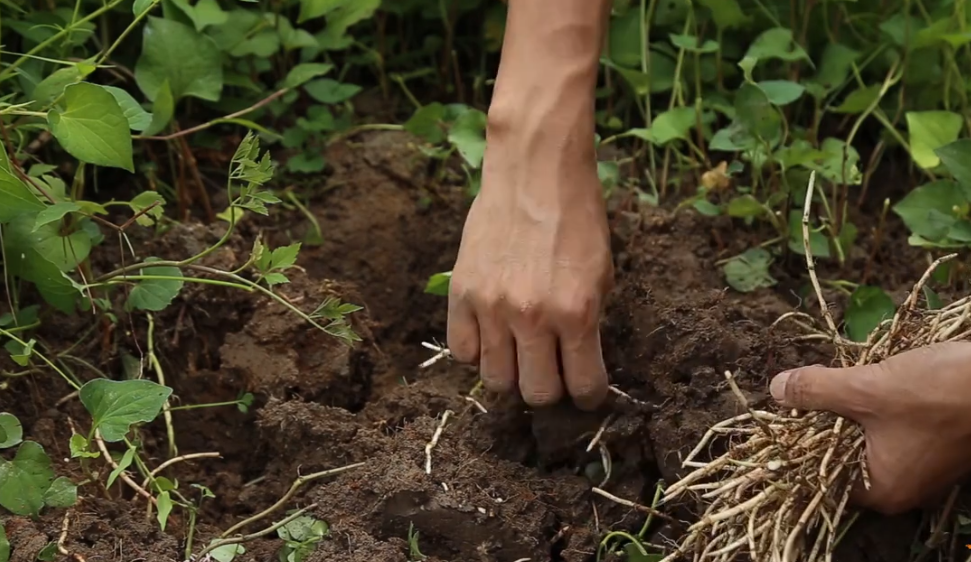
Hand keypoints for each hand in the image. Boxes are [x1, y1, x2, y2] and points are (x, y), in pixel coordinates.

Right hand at [446, 120, 613, 409]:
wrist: (534, 173)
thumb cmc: (576, 220)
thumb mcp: (601, 274)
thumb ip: (589, 324)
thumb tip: (578, 365)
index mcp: (577, 313)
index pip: (582, 386)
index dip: (587, 395)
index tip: (585, 389)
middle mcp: (533, 317)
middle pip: (535, 393)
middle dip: (548, 387)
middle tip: (551, 369)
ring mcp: (492, 307)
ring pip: (495, 380)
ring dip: (511, 373)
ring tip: (518, 352)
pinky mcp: (461, 293)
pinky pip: (462, 351)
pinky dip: (478, 351)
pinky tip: (491, 333)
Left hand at [769, 342, 970, 513]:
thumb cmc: (939, 393)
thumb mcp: (867, 388)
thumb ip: (817, 392)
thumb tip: (776, 390)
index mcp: (880, 490)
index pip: (820, 475)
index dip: (800, 443)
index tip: (786, 411)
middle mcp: (901, 488)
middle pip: (842, 456)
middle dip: (826, 421)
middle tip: (808, 388)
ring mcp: (922, 468)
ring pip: (867, 439)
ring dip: (852, 410)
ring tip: (838, 380)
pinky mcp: (936, 445)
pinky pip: (891, 430)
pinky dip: (876, 407)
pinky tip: (872, 381)